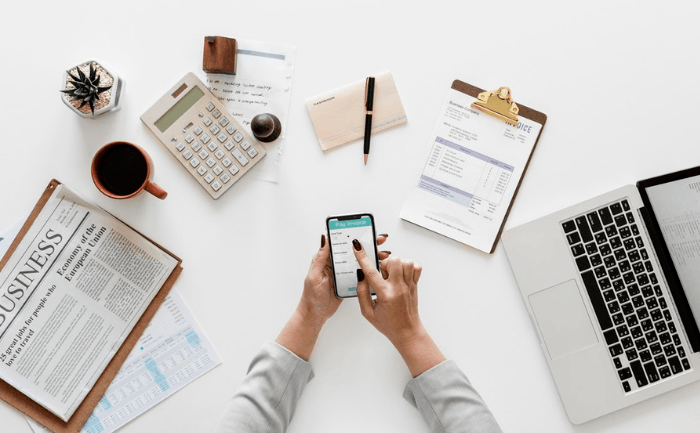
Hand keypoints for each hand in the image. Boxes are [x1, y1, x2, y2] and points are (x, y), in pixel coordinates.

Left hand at [298, 234, 390, 325]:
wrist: (316, 314)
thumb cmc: (312, 296)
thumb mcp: (315, 275)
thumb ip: (320, 257)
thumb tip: (324, 238)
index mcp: (326, 259)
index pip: (341, 242)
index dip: (352, 235)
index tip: (364, 231)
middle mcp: (335, 263)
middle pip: (353, 250)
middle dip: (367, 244)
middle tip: (379, 240)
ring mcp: (343, 272)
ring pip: (359, 261)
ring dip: (371, 256)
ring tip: (383, 254)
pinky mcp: (349, 281)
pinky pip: (361, 273)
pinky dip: (370, 269)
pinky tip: (379, 267)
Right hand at [352, 240, 444, 376]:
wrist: (407, 332)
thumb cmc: (387, 324)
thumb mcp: (367, 312)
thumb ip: (362, 292)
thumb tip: (361, 275)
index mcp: (385, 295)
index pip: (371, 272)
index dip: (362, 257)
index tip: (357, 246)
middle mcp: (399, 288)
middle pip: (393, 261)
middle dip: (384, 263)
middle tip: (382, 274)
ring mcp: (409, 285)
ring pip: (406, 261)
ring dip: (396, 264)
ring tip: (392, 274)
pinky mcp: (416, 284)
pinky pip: (416, 267)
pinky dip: (408, 266)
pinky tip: (401, 274)